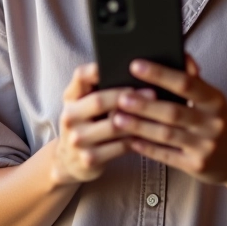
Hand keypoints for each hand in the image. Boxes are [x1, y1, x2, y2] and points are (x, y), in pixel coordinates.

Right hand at [51, 62, 153, 185]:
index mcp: (70, 97)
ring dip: (138, 119)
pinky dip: (138, 140)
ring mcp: (78, 140)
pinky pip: (120, 147)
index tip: (123, 65)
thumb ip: (97, 87)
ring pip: (114, 126)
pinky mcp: (89, 159)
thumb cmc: (86, 123)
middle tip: (152, 93)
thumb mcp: (83, 104)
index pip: (80, 76)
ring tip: (157, 113)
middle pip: (99, 101)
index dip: (98, 69)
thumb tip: (134, 72)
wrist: (70, 161)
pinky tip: (152, 134)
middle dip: (127, 96)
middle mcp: (69, 117)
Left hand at [112, 55, 226, 185]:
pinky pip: (167, 156)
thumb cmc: (217, 121)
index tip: (135, 65)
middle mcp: (212, 123)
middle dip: (144, 104)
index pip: (186, 83)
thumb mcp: (213, 98)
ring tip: (117, 118)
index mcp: (215, 100)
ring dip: (140, 126)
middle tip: (120, 96)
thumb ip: (194, 79)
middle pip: (173, 111)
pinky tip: (130, 141)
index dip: (160, 74)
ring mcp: (205, 147)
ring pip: (167, 135)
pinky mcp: (197, 167)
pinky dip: (147, 148)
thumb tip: (180, 53)